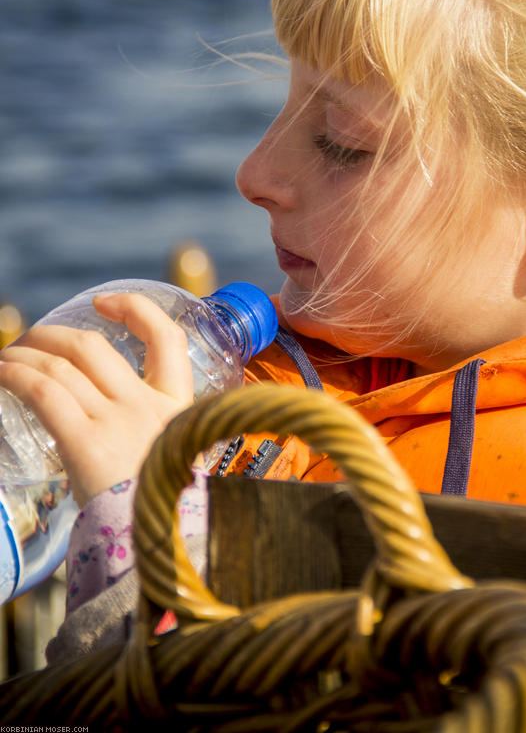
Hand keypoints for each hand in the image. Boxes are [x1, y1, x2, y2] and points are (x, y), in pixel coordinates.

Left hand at [0, 293, 193, 505]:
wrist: (160, 550)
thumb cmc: (159, 511)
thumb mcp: (173, 460)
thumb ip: (153, 437)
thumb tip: (114, 429)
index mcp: (178, 407)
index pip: (167, 337)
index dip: (134, 308)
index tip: (104, 303)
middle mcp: (148, 406)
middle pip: (92, 346)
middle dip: (51, 335)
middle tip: (30, 343)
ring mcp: (118, 421)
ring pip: (60, 365)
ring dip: (23, 355)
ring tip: (5, 360)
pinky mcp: (86, 442)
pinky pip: (43, 391)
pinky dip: (15, 375)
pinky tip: (1, 375)